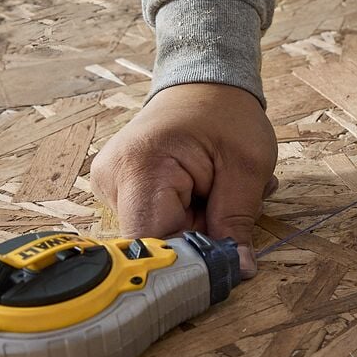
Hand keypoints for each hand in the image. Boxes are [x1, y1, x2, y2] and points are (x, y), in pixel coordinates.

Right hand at [90, 83, 277, 274]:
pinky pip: (155, 222)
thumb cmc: (227, 115)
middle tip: (233, 207)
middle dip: (201, 238)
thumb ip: (238, 221)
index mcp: (141, 167)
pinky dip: (187, 218)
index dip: (188, 261)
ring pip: (158, 236)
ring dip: (197, 227)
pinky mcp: (118, 190)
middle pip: (155, 242)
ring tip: (219, 191)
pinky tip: (204, 192)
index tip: (223, 262)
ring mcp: (109, 185)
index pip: (151, 242)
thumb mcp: (247, 167)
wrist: (203, 85)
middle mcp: (111, 178)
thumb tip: (236, 271)